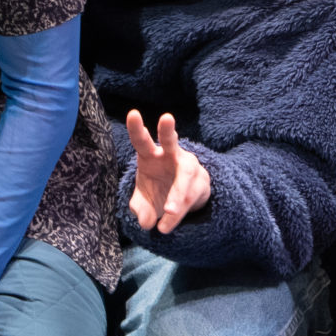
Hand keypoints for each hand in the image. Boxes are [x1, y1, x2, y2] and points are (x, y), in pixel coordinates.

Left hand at [125, 110, 211, 233]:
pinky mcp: (202, 180)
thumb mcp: (144, 203)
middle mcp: (171, 155)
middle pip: (171, 140)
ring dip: (177, 196)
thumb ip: (141, 210)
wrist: (183, 201)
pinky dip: (181, 209)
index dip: (136, 128)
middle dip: (168, 130)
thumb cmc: (158, 193)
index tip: (133, 113)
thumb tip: (145, 222)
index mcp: (151, 155)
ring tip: (168, 214)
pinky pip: (192, 194)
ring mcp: (189, 166)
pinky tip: (171, 220)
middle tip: (166, 117)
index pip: (142, 140)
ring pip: (185, 177)